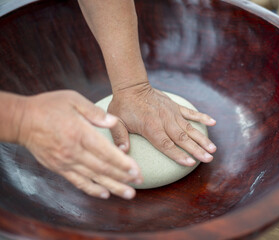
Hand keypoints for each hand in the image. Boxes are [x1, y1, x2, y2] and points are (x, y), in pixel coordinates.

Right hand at [18, 90, 141, 199]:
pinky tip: (105, 194)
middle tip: (140, 183)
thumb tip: (113, 122)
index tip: (137, 170)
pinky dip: (92, 189)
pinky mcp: (59, 168)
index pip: (106, 152)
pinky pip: (78, 182)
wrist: (22, 120)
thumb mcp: (72, 99)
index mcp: (80, 133)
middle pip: (103, 168)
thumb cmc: (49, 107)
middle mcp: (74, 151)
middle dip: (123, 177)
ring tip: (128, 193)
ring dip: (113, 186)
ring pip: (93, 178)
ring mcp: (66, 162)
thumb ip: (94, 112)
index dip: (123, 163)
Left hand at [108, 83, 216, 165]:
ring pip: (190, 128)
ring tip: (213, 148)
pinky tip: (213, 122)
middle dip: (197, 150)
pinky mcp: (175, 106)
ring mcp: (172, 113)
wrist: (132, 86)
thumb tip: (122, 152)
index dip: (179, 155)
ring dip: (202, 138)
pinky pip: (190, 113)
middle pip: (183, 139)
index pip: (166, 145)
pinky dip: (202, 117)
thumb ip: (120, 137)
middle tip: (209, 159)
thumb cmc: (123, 106)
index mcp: (151, 127)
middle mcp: (165, 121)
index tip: (191, 163)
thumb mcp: (118, 122)